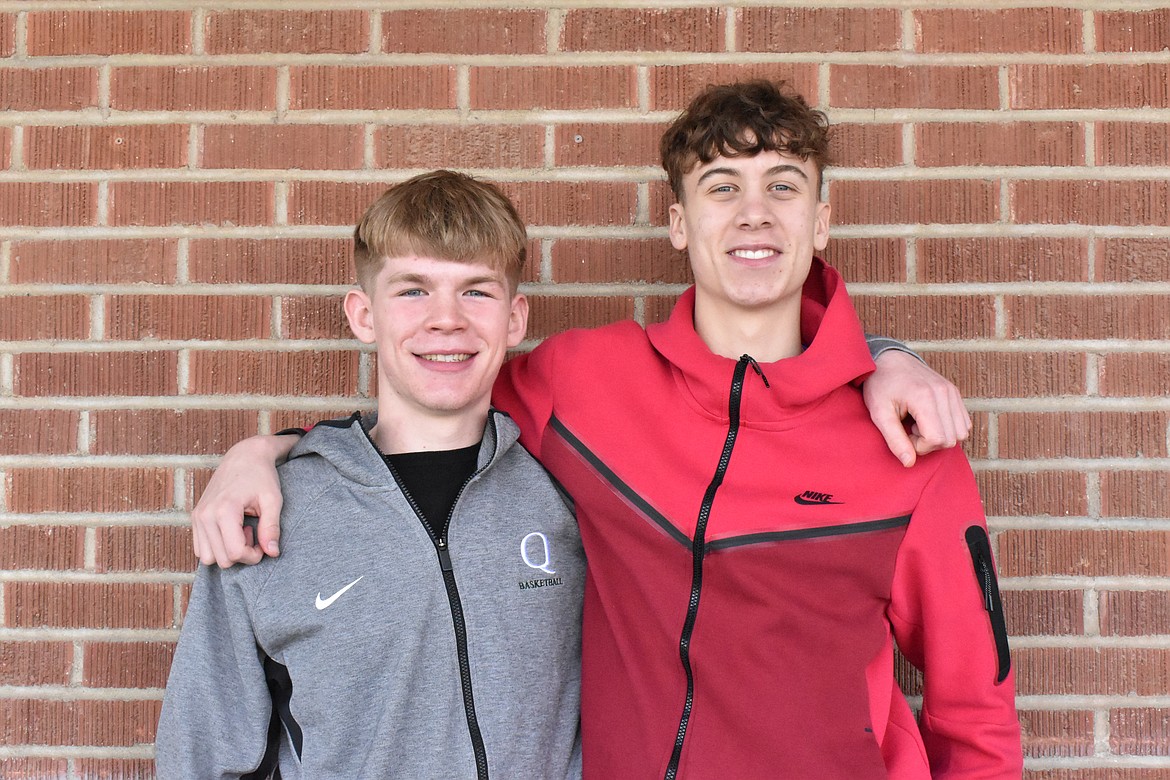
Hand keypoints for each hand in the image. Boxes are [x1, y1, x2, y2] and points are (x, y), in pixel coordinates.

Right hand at [190, 434, 295, 566]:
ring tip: (242, 531)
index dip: (253, 556)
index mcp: (224, 510)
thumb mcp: (273, 500)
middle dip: (242, 555)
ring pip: (207, 558)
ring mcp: (197, 517)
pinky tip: (232, 530)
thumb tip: (272, 553)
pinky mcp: (195, 517)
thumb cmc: (262, 476)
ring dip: (227, 552)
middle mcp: (205, 515)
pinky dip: (217, 547)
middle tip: (254, 534)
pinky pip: (200, 548)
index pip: (234, 553)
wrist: (244, 456)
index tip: (263, 542)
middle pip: (221, 560)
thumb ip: (271, 528)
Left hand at [863, 350, 970, 467]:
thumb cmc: (880, 385)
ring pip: (961, 432)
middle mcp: (944, 393)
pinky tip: (928, 419)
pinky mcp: (954, 392)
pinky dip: (948, 428)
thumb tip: (909, 463)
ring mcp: (952, 391)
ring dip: (940, 436)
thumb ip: (894, 439)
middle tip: (910, 430)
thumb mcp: (879, 413)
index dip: (920, 446)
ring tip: (918, 423)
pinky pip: (963, 422)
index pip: (937, 439)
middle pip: (951, 439)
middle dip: (930, 443)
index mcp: (925, 397)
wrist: (888, 358)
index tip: (904, 435)